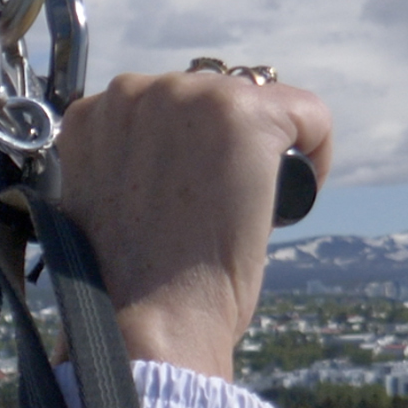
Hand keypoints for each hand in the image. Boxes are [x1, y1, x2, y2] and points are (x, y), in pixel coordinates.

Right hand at [54, 70, 333, 378]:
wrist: (149, 317)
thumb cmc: (126, 281)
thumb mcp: (106, 197)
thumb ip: (125, 156)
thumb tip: (175, 148)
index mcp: (94, 111)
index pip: (165, 106)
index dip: (185, 153)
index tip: (186, 200)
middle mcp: (136, 90)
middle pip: (211, 98)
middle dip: (222, 147)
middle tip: (214, 210)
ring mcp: (191, 96)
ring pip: (258, 102)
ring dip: (261, 151)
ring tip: (241, 209)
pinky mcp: (245, 113)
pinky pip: (308, 114)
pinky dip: (314, 156)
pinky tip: (285, 203)